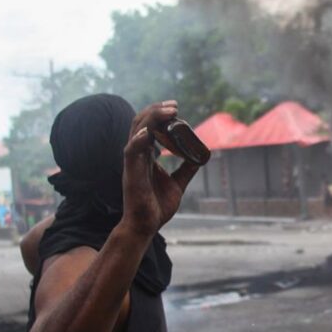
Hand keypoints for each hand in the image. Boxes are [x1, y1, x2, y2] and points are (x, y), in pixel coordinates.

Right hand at [121, 101, 201, 237]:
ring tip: (169, 112)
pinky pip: (131, 152)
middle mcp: (138, 155)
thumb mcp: (178, 183)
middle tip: (175, 106)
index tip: (176, 109)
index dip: (160, 116)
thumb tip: (201, 157)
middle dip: (157, 111)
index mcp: (146, 156)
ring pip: (136, 131)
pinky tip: (147, 134)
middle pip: (141, 123)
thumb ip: (186, 169)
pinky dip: (138, 141)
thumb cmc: (157, 206)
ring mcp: (133, 163)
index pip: (149, 127)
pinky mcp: (131, 173)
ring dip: (152, 118)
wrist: (146, 226)